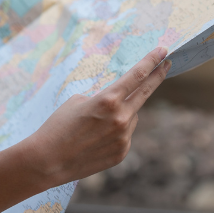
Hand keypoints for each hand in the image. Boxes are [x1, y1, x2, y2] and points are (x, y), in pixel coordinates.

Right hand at [22, 48, 169, 186]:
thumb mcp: (78, 101)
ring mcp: (123, 137)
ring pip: (132, 116)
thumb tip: (121, 103)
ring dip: (123, 113)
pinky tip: (96, 138)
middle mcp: (120, 118)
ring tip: (95, 124)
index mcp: (108, 100)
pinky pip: (125, 134)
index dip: (151, 61)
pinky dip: (116, 132)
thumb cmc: (58, 125)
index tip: (163, 51)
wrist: (47, 160)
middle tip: (166, 66)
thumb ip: (105, 98)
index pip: (136, 76)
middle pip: (145, 92)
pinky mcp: (122, 152)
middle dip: (157, 76)